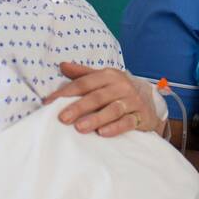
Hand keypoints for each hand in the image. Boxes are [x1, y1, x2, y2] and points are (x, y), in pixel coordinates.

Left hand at [43, 62, 162, 136]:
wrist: (149, 102)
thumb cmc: (118, 91)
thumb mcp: (103, 79)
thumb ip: (83, 74)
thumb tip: (62, 65)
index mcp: (109, 75)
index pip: (84, 83)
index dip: (66, 93)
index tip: (49, 103)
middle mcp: (121, 85)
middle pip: (97, 96)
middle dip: (78, 107)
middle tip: (62, 118)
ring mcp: (132, 100)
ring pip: (113, 109)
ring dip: (96, 119)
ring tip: (79, 128)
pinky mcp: (141, 115)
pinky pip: (128, 122)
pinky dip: (115, 127)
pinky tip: (103, 133)